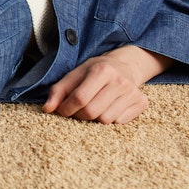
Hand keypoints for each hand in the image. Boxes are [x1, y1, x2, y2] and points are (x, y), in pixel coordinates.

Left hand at [42, 46, 172, 124]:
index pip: (80, 98)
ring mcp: (132, 92)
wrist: (125, 65)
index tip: (62, 110)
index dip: (67, 108)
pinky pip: (119, 123)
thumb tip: (47, 109)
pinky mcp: (141, 102)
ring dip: (95, 118)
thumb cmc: (96, 70)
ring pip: (106, 120)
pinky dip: (110, 119)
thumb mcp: (76, 73)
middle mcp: (119, 80)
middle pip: (92, 112)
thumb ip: (59, 90)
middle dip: (79, 115)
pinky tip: (109, 107)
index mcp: (101, 70)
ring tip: (95, 106)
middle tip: (77, 110)